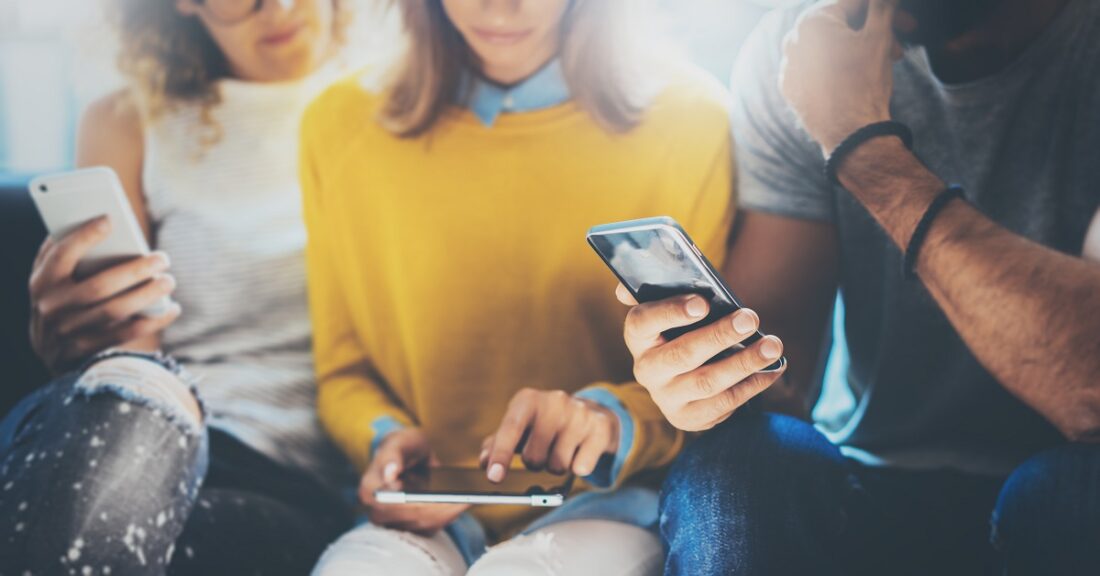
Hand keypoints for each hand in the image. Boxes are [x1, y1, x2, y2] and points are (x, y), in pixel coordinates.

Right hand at [29, 217, 179, 373]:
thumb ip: (65, 253)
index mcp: (41, 282)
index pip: (61, 255)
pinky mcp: (88, 350)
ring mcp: (69, 331)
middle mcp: (52, 307)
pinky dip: (153, 321)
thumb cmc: (60, 297)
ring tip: (169, 280)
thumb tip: (100, 223)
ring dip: (147, 295)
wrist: (49, 349)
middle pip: (98, 287)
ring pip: (114, 311)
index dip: (84, 237)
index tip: (109, 220)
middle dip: (134, 271)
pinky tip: (172, 308)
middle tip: (162, 258)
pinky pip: (126, 334)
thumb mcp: (51, 277)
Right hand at [359, 428, 468, 535]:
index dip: (415, 504)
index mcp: (369, 491)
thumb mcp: (398, 443)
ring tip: (468, 500)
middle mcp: (378, 512)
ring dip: (447, 514)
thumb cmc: (402, 447)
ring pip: (423, 526)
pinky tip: (464, 504)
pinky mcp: (411, 527)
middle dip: (438, 510)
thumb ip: (392, 456)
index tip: (439, 497)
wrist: (409, 456)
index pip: (393, 505)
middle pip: (411, 519)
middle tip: (463, 499)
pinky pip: (432, 527)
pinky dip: (448, 516)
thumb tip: (389, 474)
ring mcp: (394, 522)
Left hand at [481, 388, 619, 481]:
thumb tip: (484, 461)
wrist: (590, 414)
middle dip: (534, 463)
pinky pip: (582, 467)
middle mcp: (554, 401)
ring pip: (557, 465)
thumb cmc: (545, 424)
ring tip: (561, 450)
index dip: (501, 454)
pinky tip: (580, 453)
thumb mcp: (520, 427)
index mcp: (528, 400)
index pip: (511, 429)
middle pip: (533, 457)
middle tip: (541, 452)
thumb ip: (497, 443)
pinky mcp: (599, 428)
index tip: (494, 477)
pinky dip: (578, 468)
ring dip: (556, 467)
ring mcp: (579, 413)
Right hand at [617, 284, 785, 431]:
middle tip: (750, 319)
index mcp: (638, 336)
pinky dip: (752, 385)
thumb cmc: (680, 332)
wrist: (678, 381)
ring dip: (744, 363)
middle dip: (719, 336)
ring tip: (772, 346)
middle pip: (683, 353)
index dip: (672, 312)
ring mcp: (666, 397)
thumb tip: (628, 287)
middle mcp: (646, 369)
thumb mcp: (669, 311)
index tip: (703, 303)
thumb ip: (659, 292)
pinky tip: (771, 369)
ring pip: (707, 381)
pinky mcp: (688, 417)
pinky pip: (724, 403)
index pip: (643, 322)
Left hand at [779, 0, 902, 153]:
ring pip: (829, 48)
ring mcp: (788, 66)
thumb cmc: (865, 83)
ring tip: (881, 64)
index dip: (885, 10)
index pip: (854, 4)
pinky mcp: (790, 89)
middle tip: (898, 47)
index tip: (908, 24)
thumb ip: (882, 7)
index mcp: (811, 22)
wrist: (850, 133)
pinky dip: (836, 69)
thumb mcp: (879, 37)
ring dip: (857, 50)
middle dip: (873, 33)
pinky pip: (816, 70)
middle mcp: (792, 41)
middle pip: (840, 26)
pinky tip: (855, 79)